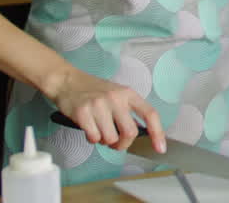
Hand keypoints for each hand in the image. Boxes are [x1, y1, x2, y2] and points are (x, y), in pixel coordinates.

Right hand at [44, 66, 165, 153]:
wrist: (67, 81)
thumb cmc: (94, 91)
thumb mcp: (117, 95)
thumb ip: (128, 111)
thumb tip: (138, 133)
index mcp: (129, 94)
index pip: (150, 114)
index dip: (158, 133)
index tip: (161, 148)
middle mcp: (116, 98)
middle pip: (130, 132)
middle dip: (123, 144)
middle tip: (115, 143)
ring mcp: (99, 105)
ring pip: (110, 138)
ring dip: (105, 141)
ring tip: (99, 131)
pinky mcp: (82, 113)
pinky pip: (93, 138)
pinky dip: (92, 139)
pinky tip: (89, 129)